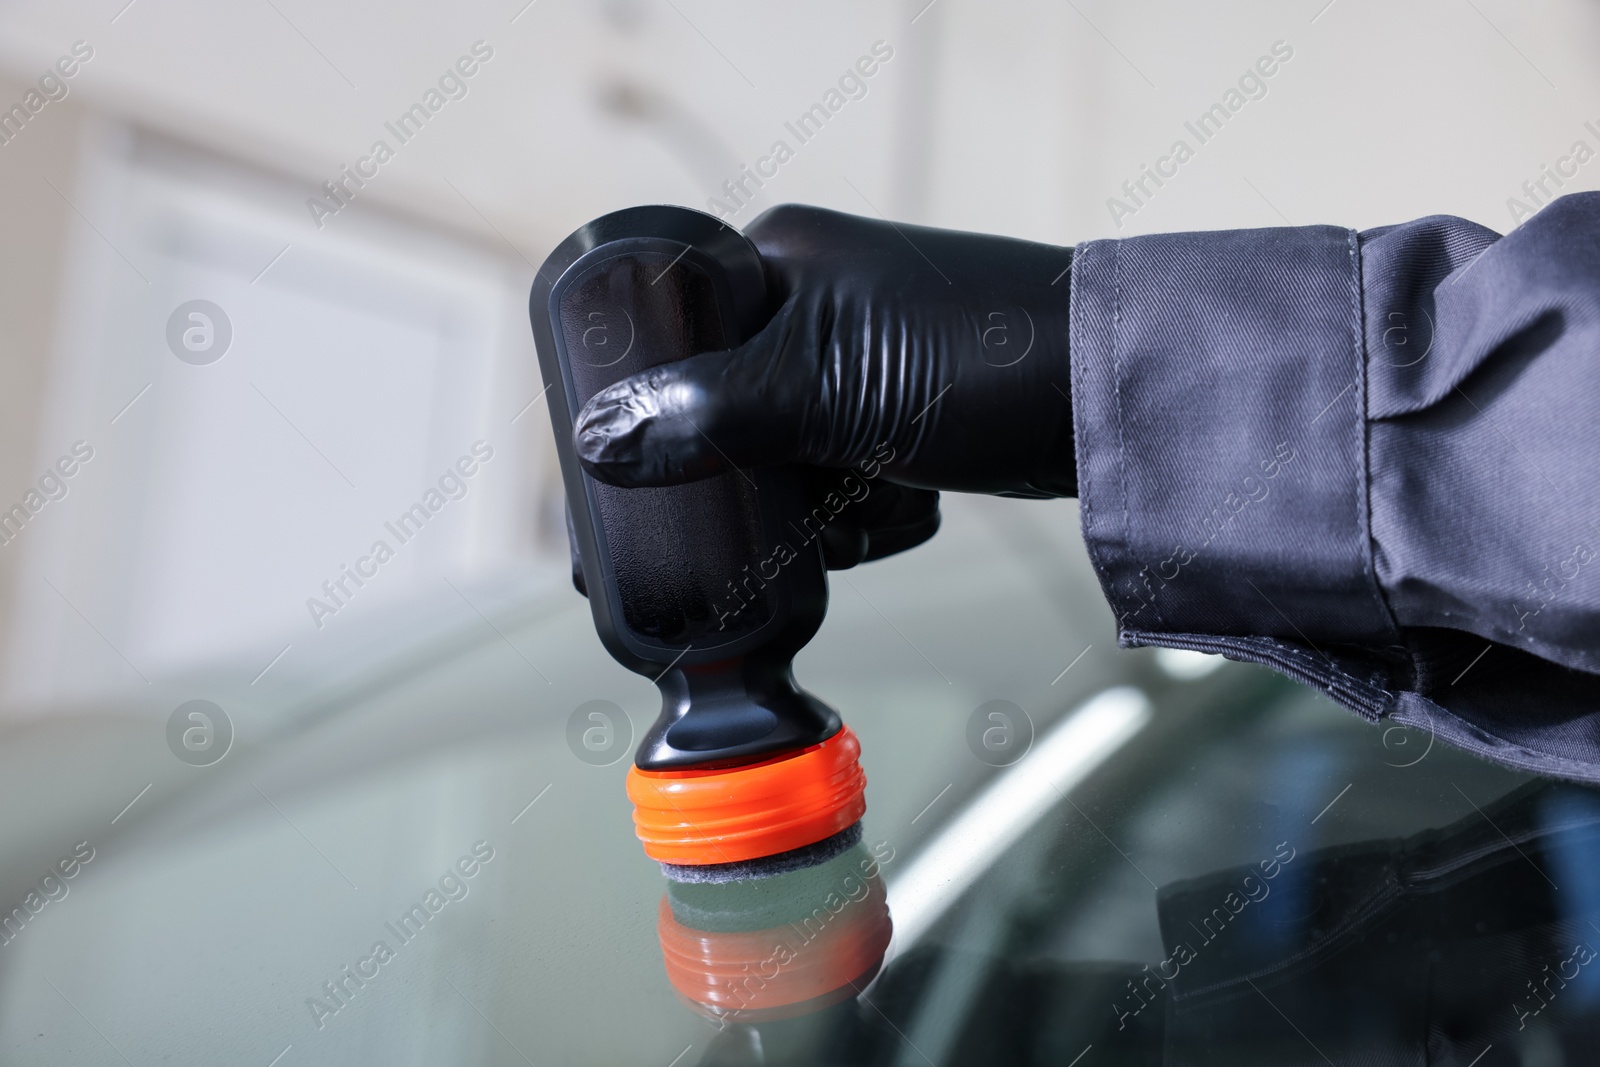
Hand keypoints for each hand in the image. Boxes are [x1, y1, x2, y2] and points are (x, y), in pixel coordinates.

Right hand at [573, 204, 1075, 565]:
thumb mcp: (822, 389)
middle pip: (724, 418)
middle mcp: (813, 305)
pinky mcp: (903, 417)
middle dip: (760, 482)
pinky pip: (845, 483)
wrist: (1113, 402)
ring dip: (827, 508)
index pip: (668, 336)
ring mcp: (862, 363)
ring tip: (878, 495)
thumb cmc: (975, 361)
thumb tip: (597, 438)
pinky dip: (874, 512)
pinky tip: (910, 504)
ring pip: (785, 464)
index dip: (648, 413)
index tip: (634, 485)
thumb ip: (707, 413)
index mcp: (778, 263)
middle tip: (788, 507)